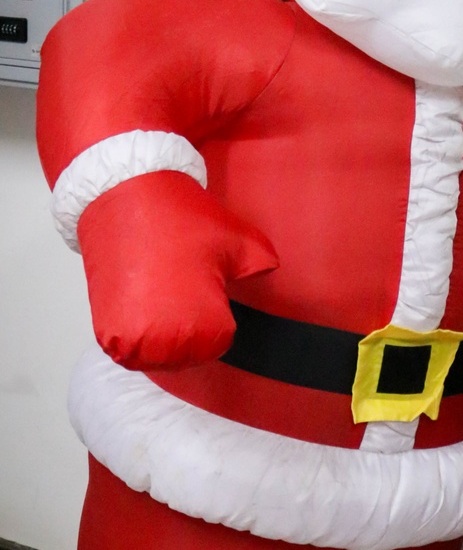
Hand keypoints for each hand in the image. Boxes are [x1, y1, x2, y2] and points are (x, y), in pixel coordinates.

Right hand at [77, 172, 277, 369]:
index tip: (204, 290)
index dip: (215, 315)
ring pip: (155, 355)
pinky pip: (126, 350)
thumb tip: (269, 270)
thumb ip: (261, 260)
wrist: (124, 194)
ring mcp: (132, 340)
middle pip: (186, 354)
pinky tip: (139, 304)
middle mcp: (166, 343)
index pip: (217, 344)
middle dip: (186, 326)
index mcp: (204, 327)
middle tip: (178, 290)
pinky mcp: (105, 331)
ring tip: (158, 295)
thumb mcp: (236, 238)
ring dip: (158, 333)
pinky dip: (134, 332)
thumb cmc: (181, 217)